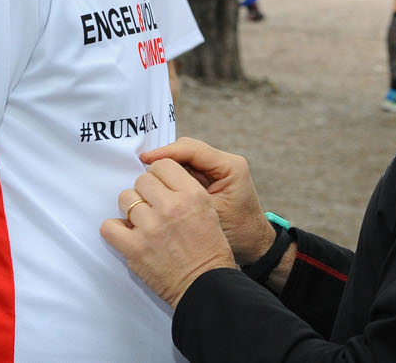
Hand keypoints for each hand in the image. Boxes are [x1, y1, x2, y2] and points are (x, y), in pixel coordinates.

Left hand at [100, 160, 236, 306]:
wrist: (205, 285)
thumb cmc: (209, 250)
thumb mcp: (208, 210)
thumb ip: (184, 192)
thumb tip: (156, 182)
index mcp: (192, 195)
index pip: (163, 165)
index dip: (159, 175)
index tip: (159, 186)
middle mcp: (171, 207)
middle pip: (142, 180)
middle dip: (145, 191)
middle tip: (151, 206)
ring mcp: (150, 227)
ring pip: (125, 199)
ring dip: (131, 209)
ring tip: (141, 222)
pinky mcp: (134, 248)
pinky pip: (109, 226)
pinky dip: (114, 230)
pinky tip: (126, 234)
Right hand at [138, 138, 274, 264]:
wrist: (253, 246)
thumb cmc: (236, 233)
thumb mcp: (208, 213)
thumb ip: (185, 195)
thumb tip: (153, 181)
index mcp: (230, 166)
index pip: (192, 149)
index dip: (166, 152)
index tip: (144, 159)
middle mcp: (224, 163)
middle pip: (186, 151)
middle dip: (164, 160)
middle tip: (142, 173)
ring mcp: (217, 171)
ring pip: (184, 161)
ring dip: (166, 170)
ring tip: (146, 182)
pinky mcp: (210, 180)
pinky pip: (186, 173)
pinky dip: (171, 179)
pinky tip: (157, 189)